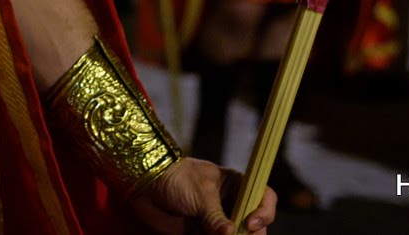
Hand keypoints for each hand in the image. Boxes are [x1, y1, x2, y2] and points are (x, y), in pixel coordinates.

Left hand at [131, 158, 275, 234]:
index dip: (264, 212)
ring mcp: (219, 221)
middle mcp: (231, 204)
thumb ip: (215, 217)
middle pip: (255, 225)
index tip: (251, 223)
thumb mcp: (200, 193)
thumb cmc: (174, 178)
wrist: (144, 185)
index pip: (263, 197)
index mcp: (235, 185)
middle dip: (252, 234)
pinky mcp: (204, 233)